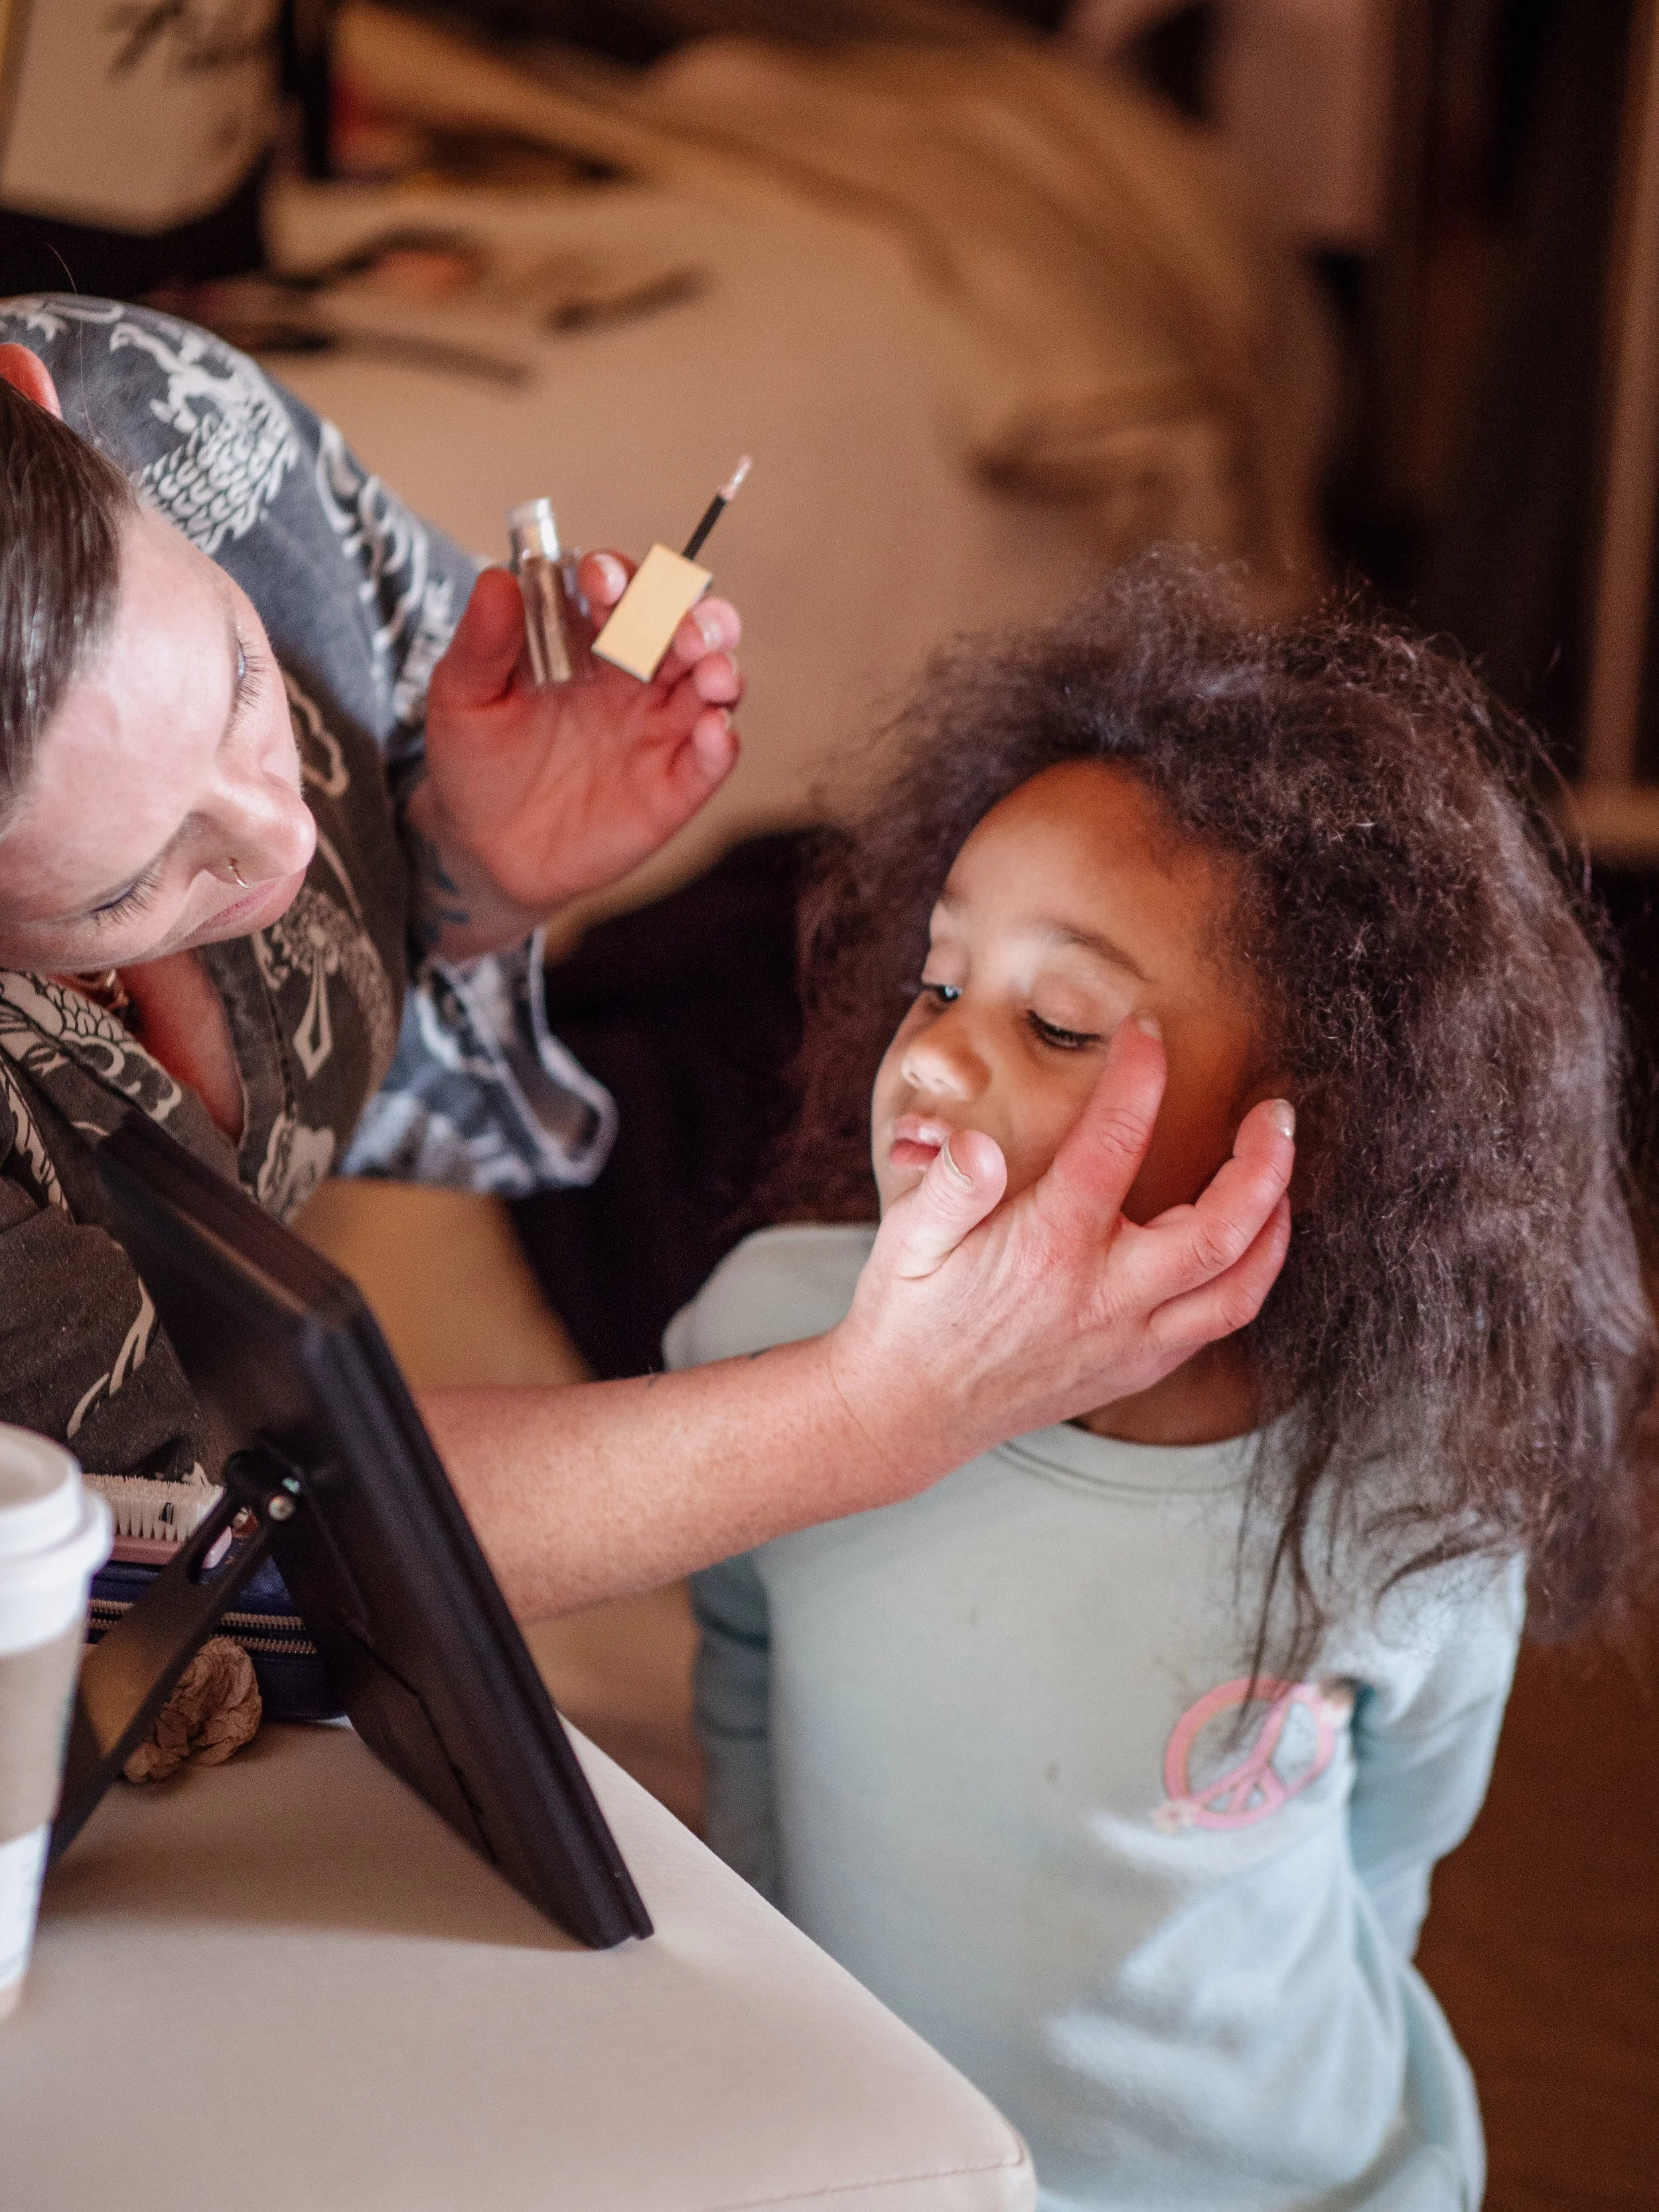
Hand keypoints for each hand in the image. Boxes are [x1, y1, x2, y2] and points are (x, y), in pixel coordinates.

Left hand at [410, 551, 743, 958]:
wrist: (484, 848)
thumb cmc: (476, 760)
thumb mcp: (462, 697)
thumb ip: (482, 642)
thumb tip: (497, 579)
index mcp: (591, 639)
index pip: (624, 590)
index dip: (620, 577)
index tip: (598, 582)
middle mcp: (638, 676)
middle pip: (689, 627)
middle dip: (694, 618)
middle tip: (679, 629)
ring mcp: (661, 730)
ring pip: (715, 684)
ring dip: (722, 669)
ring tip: (710, 672)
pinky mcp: (674, 787)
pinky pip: (712, 760)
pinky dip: (721, 743)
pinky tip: (712, 731)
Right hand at [826, 1016, 1293, 1482]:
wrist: (909, 1411)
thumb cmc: (910, 1313)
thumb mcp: (908, 1238)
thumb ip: (948, 1185)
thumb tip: (978, 1146)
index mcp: (1049, 1249)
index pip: (1115, 1143)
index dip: (1139, 1076)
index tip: (1146, 1032)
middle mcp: (1104, 1297)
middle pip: (1221, 1228)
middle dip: (1264, 1162)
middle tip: (1276, 1113)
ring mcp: (1129, 1341)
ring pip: (1238, 1287)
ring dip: (1275, 1226)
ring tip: (1281, 1176)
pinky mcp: (1137, 1370)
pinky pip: (1216, 1325)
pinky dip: (1248, 1278)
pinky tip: (1247, 1244)